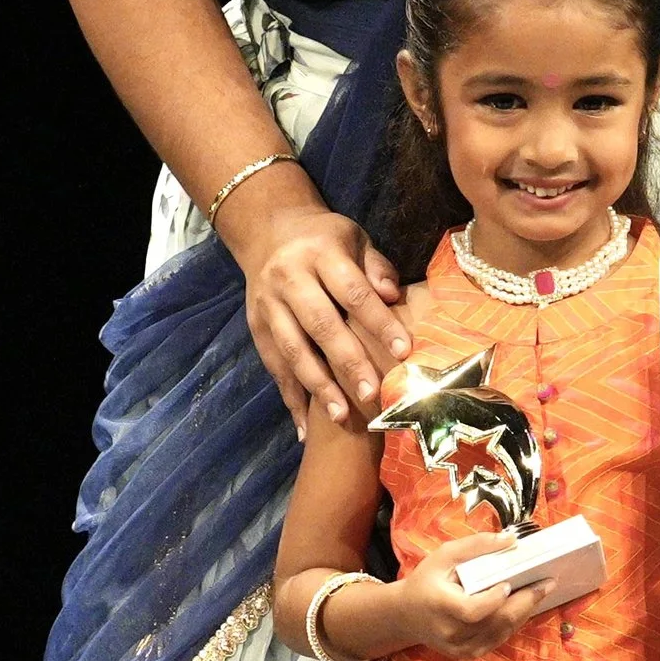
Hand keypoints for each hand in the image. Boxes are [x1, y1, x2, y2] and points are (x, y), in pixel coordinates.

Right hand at [230, 198, 406, 428]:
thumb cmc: (326, 241)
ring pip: (292, 350)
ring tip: (341, 417)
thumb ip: (376, 267)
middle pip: (320, 324)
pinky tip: (305, 428)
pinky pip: (274, 366)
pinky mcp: (256, 327)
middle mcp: (289, 279)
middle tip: (372, 394)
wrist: (267, 233)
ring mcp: (267, 305)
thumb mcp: (354, 239)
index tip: (404, 352)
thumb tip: (395, 295)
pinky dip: (290, 399)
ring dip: (318, 386)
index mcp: (320, 254)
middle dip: (347, 362)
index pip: (354, 292)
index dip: (379, 322)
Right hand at [389, 533, 558, 660]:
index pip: (474, 610)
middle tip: (547, 583)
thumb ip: (477, 546)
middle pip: (496, 622)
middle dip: (526, 602)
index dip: (495, 599)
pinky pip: (498, 640)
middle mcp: (451, 633)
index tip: (510, 583)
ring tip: (541, 591)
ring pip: (502, 633)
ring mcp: (460, 648)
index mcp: (441, 607)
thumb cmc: (426, 581)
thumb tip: (512, 540)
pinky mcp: (467, 655)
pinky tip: (524, 606)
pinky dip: (513, 623)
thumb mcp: (444, 556)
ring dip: (524, 612)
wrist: (405, 616)